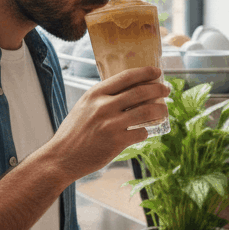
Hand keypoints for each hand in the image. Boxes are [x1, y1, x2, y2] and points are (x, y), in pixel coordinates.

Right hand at [49, 65, 168, 179]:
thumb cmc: (73, 132)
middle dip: (158, 89)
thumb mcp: (84, 106)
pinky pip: (141, 133)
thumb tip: (129, 90)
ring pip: (147, 111)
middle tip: (167, 90)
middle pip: (140, 92)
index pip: (126, 76)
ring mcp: (111, 124)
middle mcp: (104, 106)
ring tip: (165, 110)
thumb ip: (103, 97)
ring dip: (160, 110)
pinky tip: (144, 132)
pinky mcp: (117, 142)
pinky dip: (146, 131)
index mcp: (95, 94)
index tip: (157, 72)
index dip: (145, 72)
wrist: (62, 157)